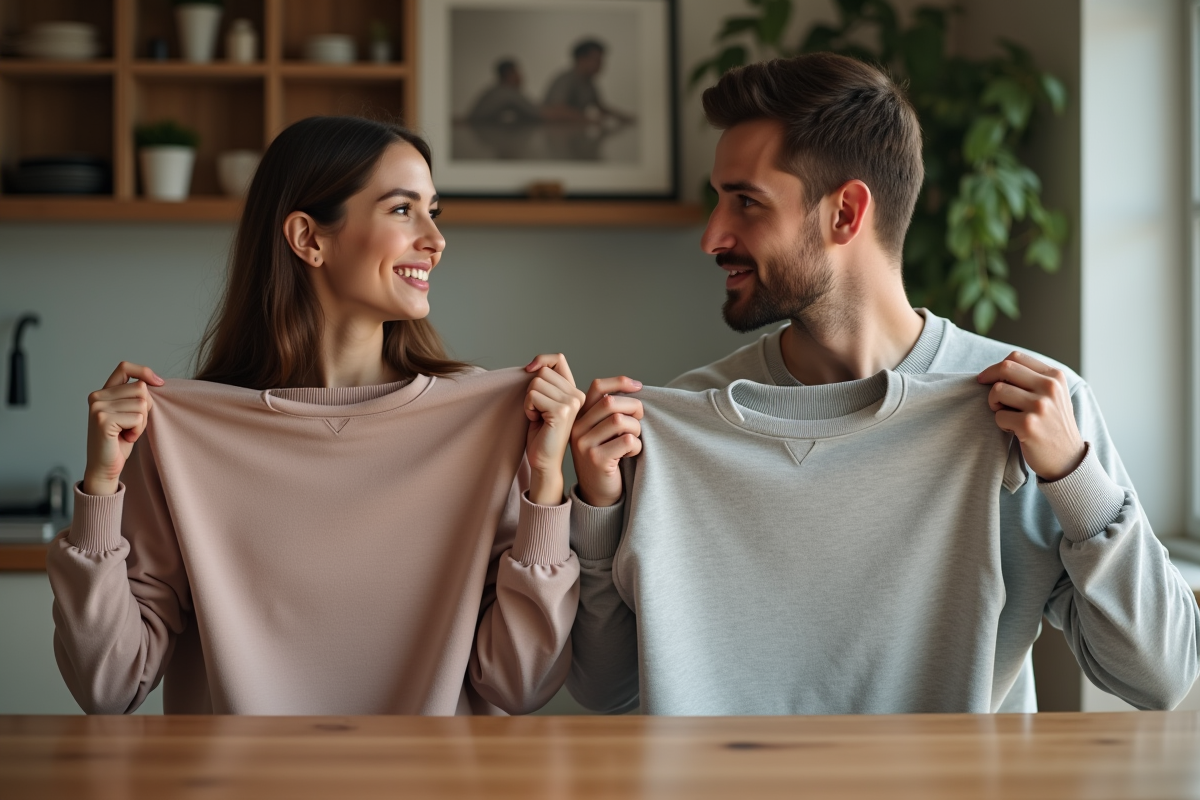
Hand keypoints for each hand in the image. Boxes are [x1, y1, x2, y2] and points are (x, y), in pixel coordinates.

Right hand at [83, 362, 163, 495]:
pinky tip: (125, 438)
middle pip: (140, 388)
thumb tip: (157, 382)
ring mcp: (98, 408)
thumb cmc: (120, 441)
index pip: (124, 367)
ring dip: (142, 422)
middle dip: (146, 409)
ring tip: (127, 433)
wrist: (106, 467)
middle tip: (132, 425)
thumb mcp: (129, 413)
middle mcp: (97, 397)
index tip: (159, 383)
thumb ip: (135, 396)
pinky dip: (138, 431)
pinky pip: (138, 418)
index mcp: (103, 392)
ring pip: (142, 404)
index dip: (144, 371)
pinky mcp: (103, 420)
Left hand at [523, 354, 585, 505]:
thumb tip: (533, 365)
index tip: (529, 370)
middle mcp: (577, 395)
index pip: (558, 359)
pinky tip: (537, 422)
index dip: (541, 360)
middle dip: (531, 391)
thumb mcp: (543, 402)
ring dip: (529, 402)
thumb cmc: (541, 434)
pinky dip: (528, 409)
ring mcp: (572, 403)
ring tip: (538, 417)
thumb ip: (544, 383)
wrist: (544, 460)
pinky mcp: (561, 411)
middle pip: (542, 372)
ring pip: (536, 383)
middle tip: (537, 411)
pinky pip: (532, 396)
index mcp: (574, 392)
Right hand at [570, 377, 643, 507]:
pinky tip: (631, 454)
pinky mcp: (596, 459)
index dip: (621, 382)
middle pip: (611, 402)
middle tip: (639, 422)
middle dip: (634, 409)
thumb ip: (610, 412)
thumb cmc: (607, 459)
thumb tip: (634, 388)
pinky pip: (627, 441)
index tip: (639, 387)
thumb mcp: (604, 431)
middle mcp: (577, 428)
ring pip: (619, 421)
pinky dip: (636, 446)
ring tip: (634, 440)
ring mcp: (584, 444)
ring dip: (636, 429)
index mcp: (579, 417)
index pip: (598, 387)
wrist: (598, 494)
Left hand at [977, 351, 1085, 481]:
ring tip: (1007, 415)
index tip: (987, 378)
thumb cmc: (1053, 425)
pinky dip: (1001, 424)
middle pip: (1005, 368)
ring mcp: (1040, 406)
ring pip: (997, 390)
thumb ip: (1033, 379)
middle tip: (991, 397)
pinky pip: (998, 415)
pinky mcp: (1029, 424)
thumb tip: (998, 369)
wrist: (1068, 459)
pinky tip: (1014, 430)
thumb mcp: (1053, 395)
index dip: (995, 367)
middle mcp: (1050, 387)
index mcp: (1055, 376)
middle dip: (989, 380)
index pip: (1016, 357)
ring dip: (995, 404)